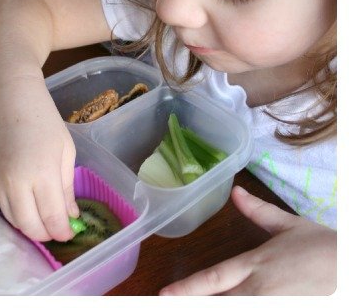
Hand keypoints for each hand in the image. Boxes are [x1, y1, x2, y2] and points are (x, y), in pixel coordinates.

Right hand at [0, 75, 79, 242]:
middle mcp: (16, 182)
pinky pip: (1, 205)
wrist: (8, 95)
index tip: (71, 231)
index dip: (63, 232)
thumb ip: (66, 186)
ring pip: (12, 221)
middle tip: (57, 227)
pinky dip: (15, 211)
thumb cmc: (43, 118)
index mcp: (42, 173)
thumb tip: (70, 215)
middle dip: (46, 234)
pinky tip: (26, 203)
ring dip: (29, 225)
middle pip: (30, 227)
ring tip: (43, 216)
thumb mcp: (65, 150)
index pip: (52, 220)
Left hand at [160, 185, 335, 294]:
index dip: (186, 289)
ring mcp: (274, 306)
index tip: (164, 294)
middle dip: (195, 304)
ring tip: (190, 306)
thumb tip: (236, 193)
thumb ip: (259, 212)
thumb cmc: (326, 248)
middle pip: (220, 303)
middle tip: (171, 303)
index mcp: (254, 265)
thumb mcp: (290, 226)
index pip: (212, 279)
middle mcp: (259, 291)